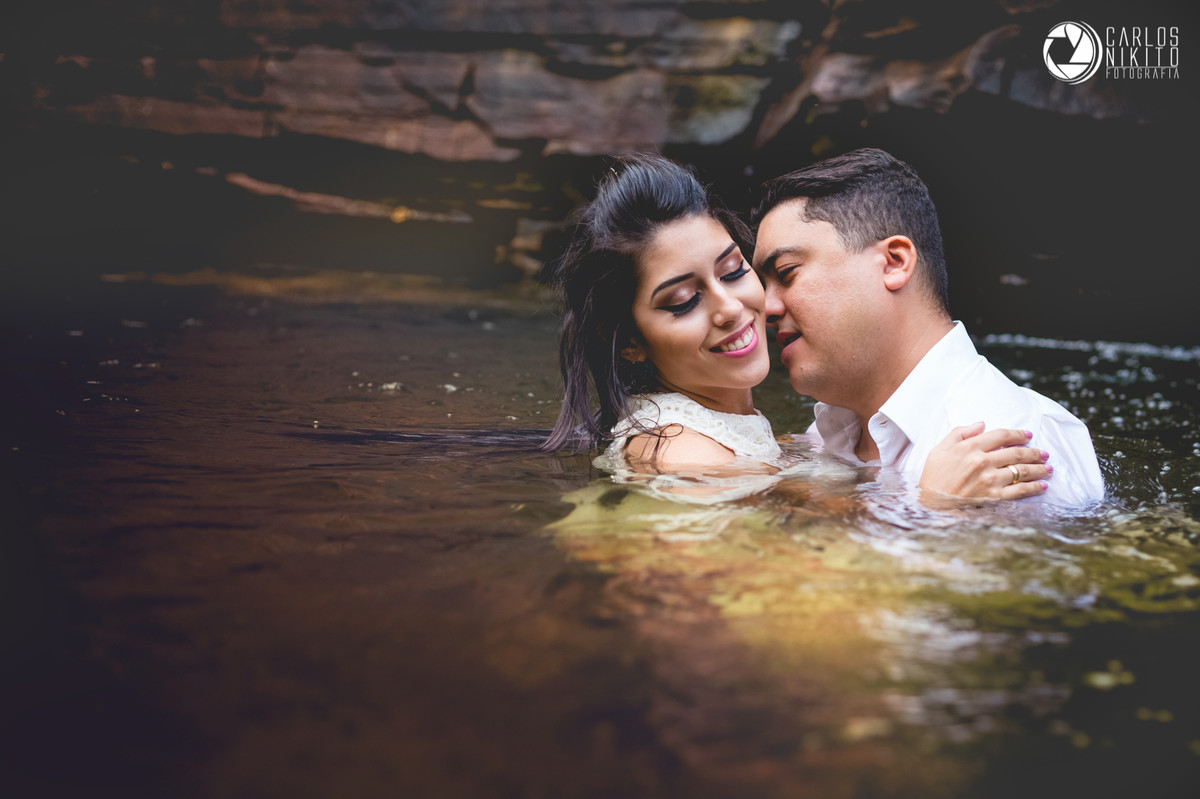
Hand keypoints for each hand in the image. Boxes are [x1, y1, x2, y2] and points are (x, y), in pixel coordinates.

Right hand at [919, 422, 1050, 500]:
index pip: (1001, 436)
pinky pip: (1020, 491)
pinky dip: (1034, 488)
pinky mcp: (994, 497)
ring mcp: (990, 480)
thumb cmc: (933, 477)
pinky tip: (1042, 486)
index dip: (1017, 434)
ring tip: (1048, 468)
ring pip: (1022, 471)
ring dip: (1039, 468)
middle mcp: (983, 462)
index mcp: (970, 447)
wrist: (931, 504)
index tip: (1027, 435)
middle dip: (1034, 452)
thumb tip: (981, 424)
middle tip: (1044, 452)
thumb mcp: (938, 449)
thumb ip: (959, 433)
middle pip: (1016, 452)